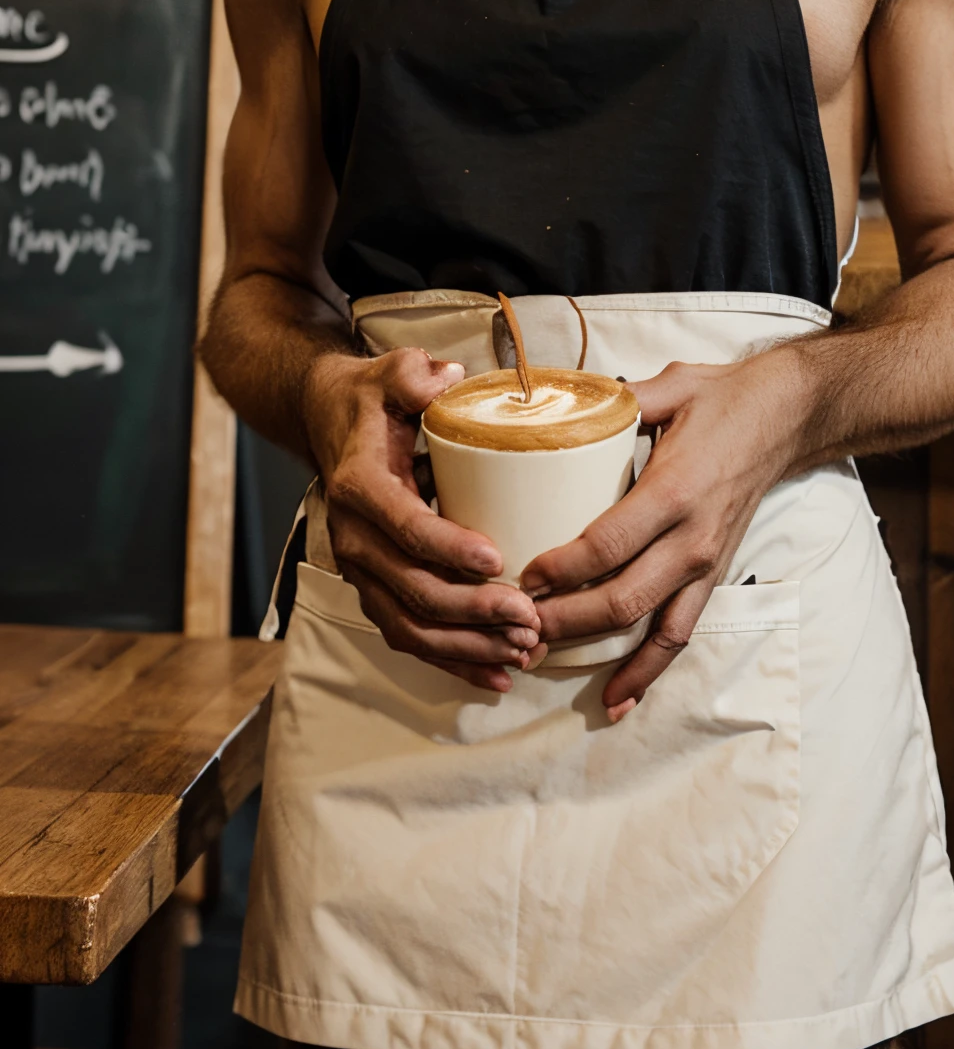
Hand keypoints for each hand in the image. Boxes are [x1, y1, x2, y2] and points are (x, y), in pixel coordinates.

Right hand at [302, 346, 543, 691]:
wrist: (329, 424)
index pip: (405, 526)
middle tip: (529, 616)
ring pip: (411, 626)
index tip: (498, 560)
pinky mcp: (375, 590)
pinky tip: (498, 675)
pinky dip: (453, 662)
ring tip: (524, 649)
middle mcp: (353, 537)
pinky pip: (410, 637)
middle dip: (473, 611)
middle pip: (412, 589)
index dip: (448, 548)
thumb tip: (447, 380)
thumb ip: (415, 375)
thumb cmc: (373, 400)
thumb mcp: (392, 372)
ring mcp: (361, 571)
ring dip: (468, 646)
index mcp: (360, 486)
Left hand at [521, 352, 801, 719]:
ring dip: (594, 654)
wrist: (788, 417)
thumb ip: (613, 399)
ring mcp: (705, 564)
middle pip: (620, 600)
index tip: (521, 575)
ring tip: (542, 661)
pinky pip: (678, 635)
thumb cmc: (723, 398)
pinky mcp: (712, 577)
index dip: (560, 570)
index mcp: (675, 492)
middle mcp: (691, 539)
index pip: (607, 546)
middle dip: (562, 621)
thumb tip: (557, 402)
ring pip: (648, 629)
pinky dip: (648, 671)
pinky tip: (616, 699)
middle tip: (513, 624)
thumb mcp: (667, 387)